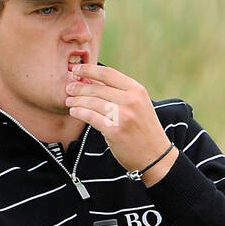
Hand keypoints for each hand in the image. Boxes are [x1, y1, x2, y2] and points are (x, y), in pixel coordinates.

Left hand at [64, 63, 176, 179]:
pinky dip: (79, 113)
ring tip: (69, 101)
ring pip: (92, 102)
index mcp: (137, 90)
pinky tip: (74, 111)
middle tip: (69, 88)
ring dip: (77, 101)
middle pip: (97, 88)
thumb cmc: (144, 130)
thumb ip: (121, 93)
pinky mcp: (114, 130)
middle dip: (79, 87)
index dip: (89, 69)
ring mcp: (123, 115)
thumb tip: (94, 81)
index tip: (76, 69)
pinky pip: (90, 117)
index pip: (108, 73)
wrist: (156, 156)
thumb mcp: (140, 105)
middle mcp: (131, 100)